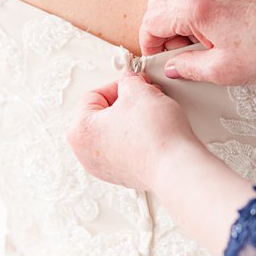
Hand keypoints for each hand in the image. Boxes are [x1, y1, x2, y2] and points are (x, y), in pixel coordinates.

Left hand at [67, 74, 199, 189]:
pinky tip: (153, 134)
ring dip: (132, 120)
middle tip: (146, 99)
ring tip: (152, 117)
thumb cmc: (154, 137)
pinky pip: (124, 149)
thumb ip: (129, 80)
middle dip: (126, 103)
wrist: (175, 167)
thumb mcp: (140, 91)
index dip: (119, 85)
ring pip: (113, 132)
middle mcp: (85, 152)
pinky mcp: (120, 175)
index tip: (135, 84)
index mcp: (79, 130)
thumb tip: (130, 82)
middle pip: (102, 115)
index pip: (94, 95)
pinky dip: (136, 140)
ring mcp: (102, 167)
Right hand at [138, 0, 255, 84]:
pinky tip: (212, 26)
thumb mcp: (222, 71)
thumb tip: (173, 67)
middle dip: (161, 29)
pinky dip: (195, 4)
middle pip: (159, 3)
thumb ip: (188, 68)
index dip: (150, 45)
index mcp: (193, 6)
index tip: (160, 59)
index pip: (151, 22)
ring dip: (176, 16)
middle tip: (180, 52)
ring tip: (197, 41)